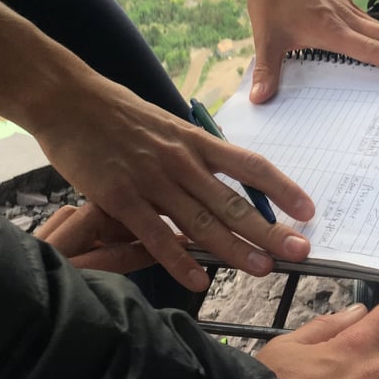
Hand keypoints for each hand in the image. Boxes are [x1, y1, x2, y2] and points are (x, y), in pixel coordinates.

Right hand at [32, 76, 314, 291]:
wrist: (70, 99)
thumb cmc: (119, 112)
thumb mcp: (167, 125)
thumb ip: (194, 151)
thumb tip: (223, 174)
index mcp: (195, 139)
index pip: (250, 165)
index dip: (282, 187)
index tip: (308, 208)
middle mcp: (181, 159)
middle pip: (233, 200)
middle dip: (269, 228)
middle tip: (299, 249)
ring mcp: (151, 178)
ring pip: (201, 220)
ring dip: (235, 248)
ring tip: (263, 268)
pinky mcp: (120, 196)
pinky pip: (155, 234)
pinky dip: (178, 259)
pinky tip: (198, 279)